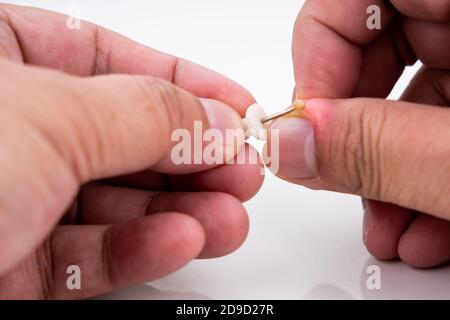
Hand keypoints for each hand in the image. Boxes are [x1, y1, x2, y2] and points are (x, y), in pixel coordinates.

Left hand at [0, 5, 262, 297]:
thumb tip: (212, 120)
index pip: (103, 56)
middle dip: (190, 155)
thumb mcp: (48, 118)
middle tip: (242, 168)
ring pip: (111, 201)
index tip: (236, 103)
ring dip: (179, 211)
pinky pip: (85, 254)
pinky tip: (180, 240)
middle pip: (119, 136)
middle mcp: (6, 128)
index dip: (180, 80)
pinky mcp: (9, 261)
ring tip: (228, 217)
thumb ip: (144, 114)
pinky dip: (138, 249)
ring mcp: (8, 197)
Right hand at [273, 0, 449, 266]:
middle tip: (336, 173)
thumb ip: (383, 150)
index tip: (308, 121)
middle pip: (379, 42)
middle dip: (350, 125)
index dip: (318, 53)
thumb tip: (289, 145)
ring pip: (412, 91)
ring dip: (389, 165)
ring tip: (388, 221)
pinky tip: (426, 221)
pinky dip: (427, 170)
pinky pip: (445, 118)